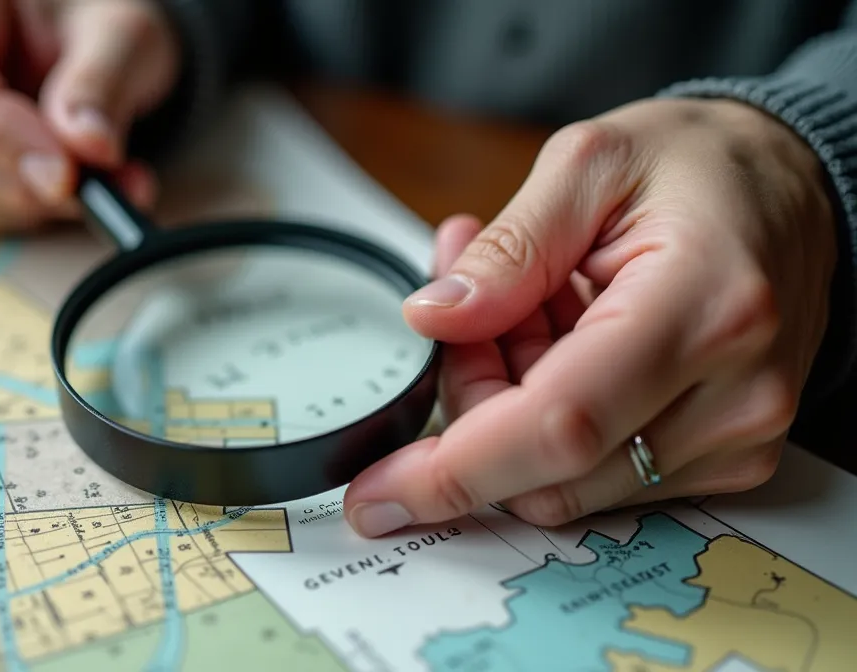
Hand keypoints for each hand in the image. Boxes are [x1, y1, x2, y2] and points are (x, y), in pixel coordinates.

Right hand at [0, 0, 178, 233]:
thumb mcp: (120, 33)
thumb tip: (87, 147)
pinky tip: (67, 200)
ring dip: (23, 209)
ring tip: (102, 190)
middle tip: (96, 191)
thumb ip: (101, 83)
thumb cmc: (95, 25)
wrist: (96, 51)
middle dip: (15, 182)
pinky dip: (17, 222)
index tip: (64, 173)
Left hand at [343, 97, 836, 535]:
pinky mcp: (728, 457)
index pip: (558, 428)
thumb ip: (508, 249)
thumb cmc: (703, 167)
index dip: (455, 470)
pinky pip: (600, 474)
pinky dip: (550, 420)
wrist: (794, 188)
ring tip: (530, 308)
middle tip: (467, 315)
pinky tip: (561, 340)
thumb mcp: (588, 163)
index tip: (378, 490)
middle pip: (549, 469)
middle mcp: (734, 394)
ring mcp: (738, 436)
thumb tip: (434, 317)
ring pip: (565, 481)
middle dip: (474, 407)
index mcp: (703, 309)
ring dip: (511, 409)